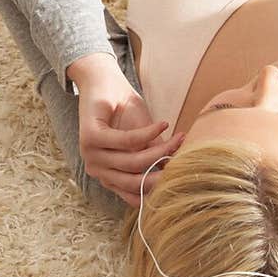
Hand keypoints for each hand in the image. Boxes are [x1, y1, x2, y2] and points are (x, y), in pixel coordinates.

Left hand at [70, 54, 184, 207]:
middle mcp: (97, 170)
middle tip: (186, 161)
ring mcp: (91, 155)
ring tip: (180, 138)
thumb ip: (154, 156)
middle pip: (135, 181)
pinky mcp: (91, 137)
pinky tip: (164, 125)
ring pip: (134, 162)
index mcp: (108, 176)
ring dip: (162, 149)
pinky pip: (128, 141)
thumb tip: (176, 173)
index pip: (135, 195)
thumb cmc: (123, 111)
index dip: (159, 189)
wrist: (102, 81)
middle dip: (164, 172)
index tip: (182, 178)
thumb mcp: (144, 139)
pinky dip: (149, 133)